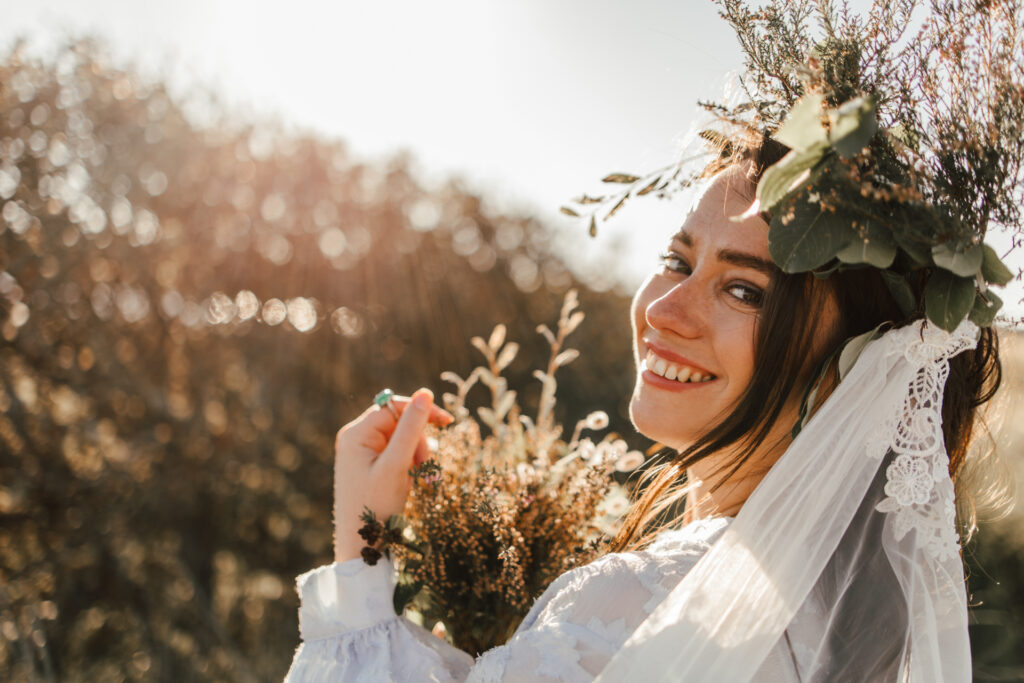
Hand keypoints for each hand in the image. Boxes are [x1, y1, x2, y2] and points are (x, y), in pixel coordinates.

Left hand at [333, 388, 452, 562]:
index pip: (394, 407)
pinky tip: (416, 483)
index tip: (448, 422)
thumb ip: (411, 428)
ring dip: (420, 457)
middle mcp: (356, 439)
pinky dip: (412, 466)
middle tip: (429, 471)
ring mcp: (362, 454)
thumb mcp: (397, 465)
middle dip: (420, 444)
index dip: (421, 411)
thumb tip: (425, 392)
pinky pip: (398, 455)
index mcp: (355, 434)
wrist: (362, 548)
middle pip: (400, 424)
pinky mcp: (370, 467)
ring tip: (426, 481)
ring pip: (402, 441)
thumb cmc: (375, 507)